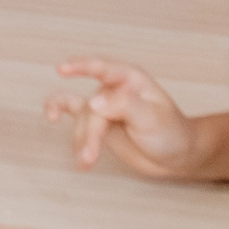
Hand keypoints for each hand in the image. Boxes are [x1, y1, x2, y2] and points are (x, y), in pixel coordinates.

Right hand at [44, 57, 200, 177]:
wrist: (177, 156)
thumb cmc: (171, 132)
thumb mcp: (152, 118)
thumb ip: (123, 106)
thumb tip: (93, 102)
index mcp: (130, 79)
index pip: (103, 68)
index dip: (82, 66)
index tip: (63, 69)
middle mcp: (114, 88)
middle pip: (91, 107)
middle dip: (88, 132)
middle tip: (89, 155)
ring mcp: (105, 105)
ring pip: (82, 118)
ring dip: (81, 139)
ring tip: (85, 161)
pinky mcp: (99, 122)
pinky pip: (75, 114)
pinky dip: (61, 114)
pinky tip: (51, 117)